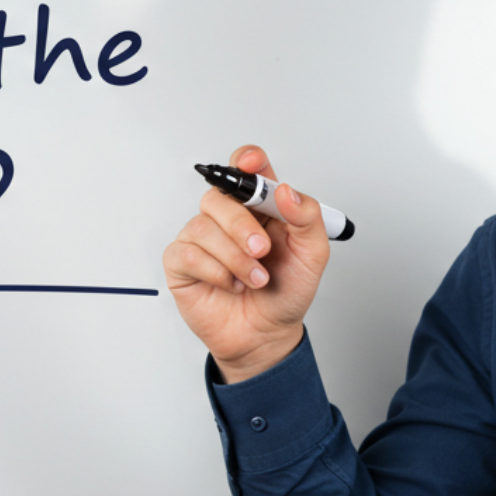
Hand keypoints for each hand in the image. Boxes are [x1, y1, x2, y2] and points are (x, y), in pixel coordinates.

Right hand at [163, 145, 330, 381]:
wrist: (268, 334)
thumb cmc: (286, 291)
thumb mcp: (312, 255)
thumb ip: (307, 218)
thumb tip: (286, 192)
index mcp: (259, 206)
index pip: (246, 169)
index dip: (245, 160)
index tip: (252, 164)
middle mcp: (227, 217)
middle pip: (220, 196)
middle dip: (242, 226)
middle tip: (262, 252)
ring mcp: (201, 238)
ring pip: (203, 226)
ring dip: (234, 258)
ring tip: (254, 278)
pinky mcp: (182, 262)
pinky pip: (188, 253)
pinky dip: (215, 272)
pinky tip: (231, 285)